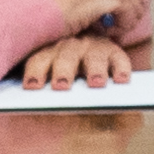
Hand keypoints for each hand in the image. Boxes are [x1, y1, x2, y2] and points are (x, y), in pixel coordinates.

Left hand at [10, 29, 138, 91]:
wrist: (88, 63)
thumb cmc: (63, 76)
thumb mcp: (49, 77)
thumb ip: (42, 89)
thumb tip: (36, 106)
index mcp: (48, 54)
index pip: (38, 60)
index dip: (35, 72)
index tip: (32, 86)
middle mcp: (70, 47)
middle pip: (66, 57)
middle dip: (63, 71)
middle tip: (62, 85)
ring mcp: (93, 48)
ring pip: (94, 57)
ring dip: (94, 70)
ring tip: (96, 83)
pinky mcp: (113, 53)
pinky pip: (119, 59)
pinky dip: (121, 69)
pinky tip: (121, 80)